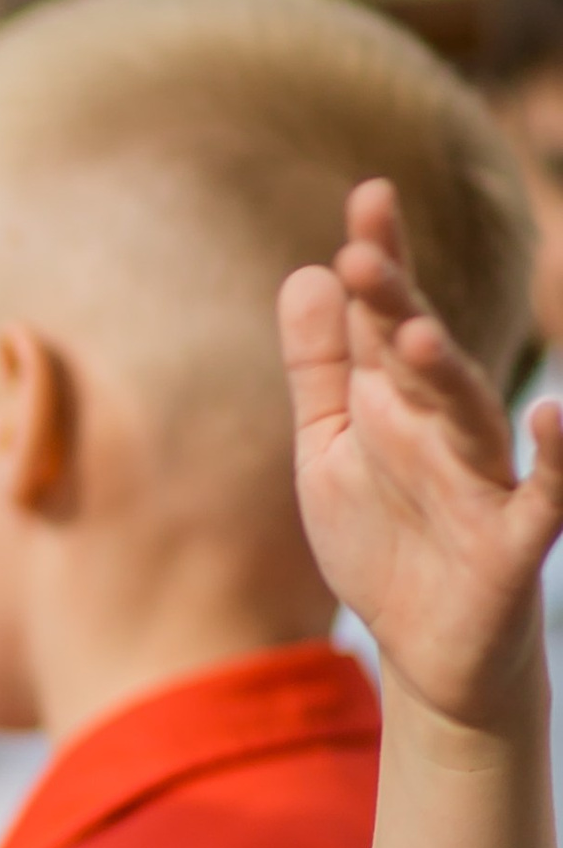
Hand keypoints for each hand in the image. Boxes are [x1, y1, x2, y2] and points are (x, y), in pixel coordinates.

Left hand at [281, 182, 562, 731]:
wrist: (427, 652)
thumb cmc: (385, 540)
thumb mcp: (330, 449)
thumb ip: (321, 369)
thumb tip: (308, 271)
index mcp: (398, 404)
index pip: (387, 320)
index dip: (382, 261)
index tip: (369, 195)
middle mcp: (444, 429)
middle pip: (422, 358)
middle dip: (396, 306)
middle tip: (361, 254)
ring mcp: (483, 481)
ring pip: (471, 416)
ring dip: (446, 374)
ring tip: (411, 335)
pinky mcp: (514, 542)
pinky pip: (546, 496)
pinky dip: (557, 456)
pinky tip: (552, 416)